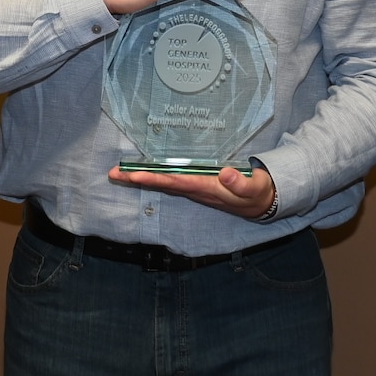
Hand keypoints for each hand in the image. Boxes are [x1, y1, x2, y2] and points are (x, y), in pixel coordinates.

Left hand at [108, 164, 275, 218]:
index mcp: (207, 188)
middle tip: (114, 174)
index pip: (176, 182)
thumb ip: (241, 183)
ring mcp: (195, 188)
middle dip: (138, 179)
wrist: (262, 202)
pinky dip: (154, 176)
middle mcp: (196, 189)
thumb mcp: (255, 188)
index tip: (135, 175)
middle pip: (162, 184)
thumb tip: (225, 174)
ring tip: (119, 173)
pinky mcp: (196, 184)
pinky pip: (170, 180)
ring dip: (141, 178)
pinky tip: (142, 173)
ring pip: (164, 182)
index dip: (155, 178)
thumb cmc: (257, 193)